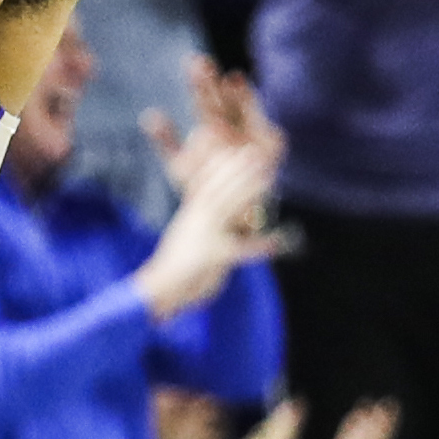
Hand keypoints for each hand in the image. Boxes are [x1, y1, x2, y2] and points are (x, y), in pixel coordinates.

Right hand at [131, 139, 282, 320]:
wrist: (161, 289)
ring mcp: (205, 235)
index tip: (235, 150)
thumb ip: (202, 226)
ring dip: (248, 190)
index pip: (205, 184)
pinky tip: (278, 240)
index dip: (221, 166)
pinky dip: (261, 246)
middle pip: (218, 188)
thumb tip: (210, 215)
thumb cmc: (178, 269)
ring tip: (267, 177)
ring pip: (228, 206)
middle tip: (255, 152)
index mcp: (191, 216)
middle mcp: (196, 220)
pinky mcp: (214, 256)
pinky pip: (241, 249)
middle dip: (237, 170)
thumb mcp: (189, 240)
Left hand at [144, 56, 284, 194]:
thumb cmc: (203, 187)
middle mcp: (233, 127)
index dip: (199, 82)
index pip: (204, 99)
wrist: (225, 215)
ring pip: (245, 111)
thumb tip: (149, 115)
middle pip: (222, 101)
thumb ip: (166, 141)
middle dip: (214, 83)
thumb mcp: (180, 165)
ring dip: (241, 95)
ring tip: (233, 78)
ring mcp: (251, 137)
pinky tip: (258, 112)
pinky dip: (263, 123)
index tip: (193, 61)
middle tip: (202, 62)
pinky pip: (266, 133)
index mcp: (212, 126)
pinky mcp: (270, 150)